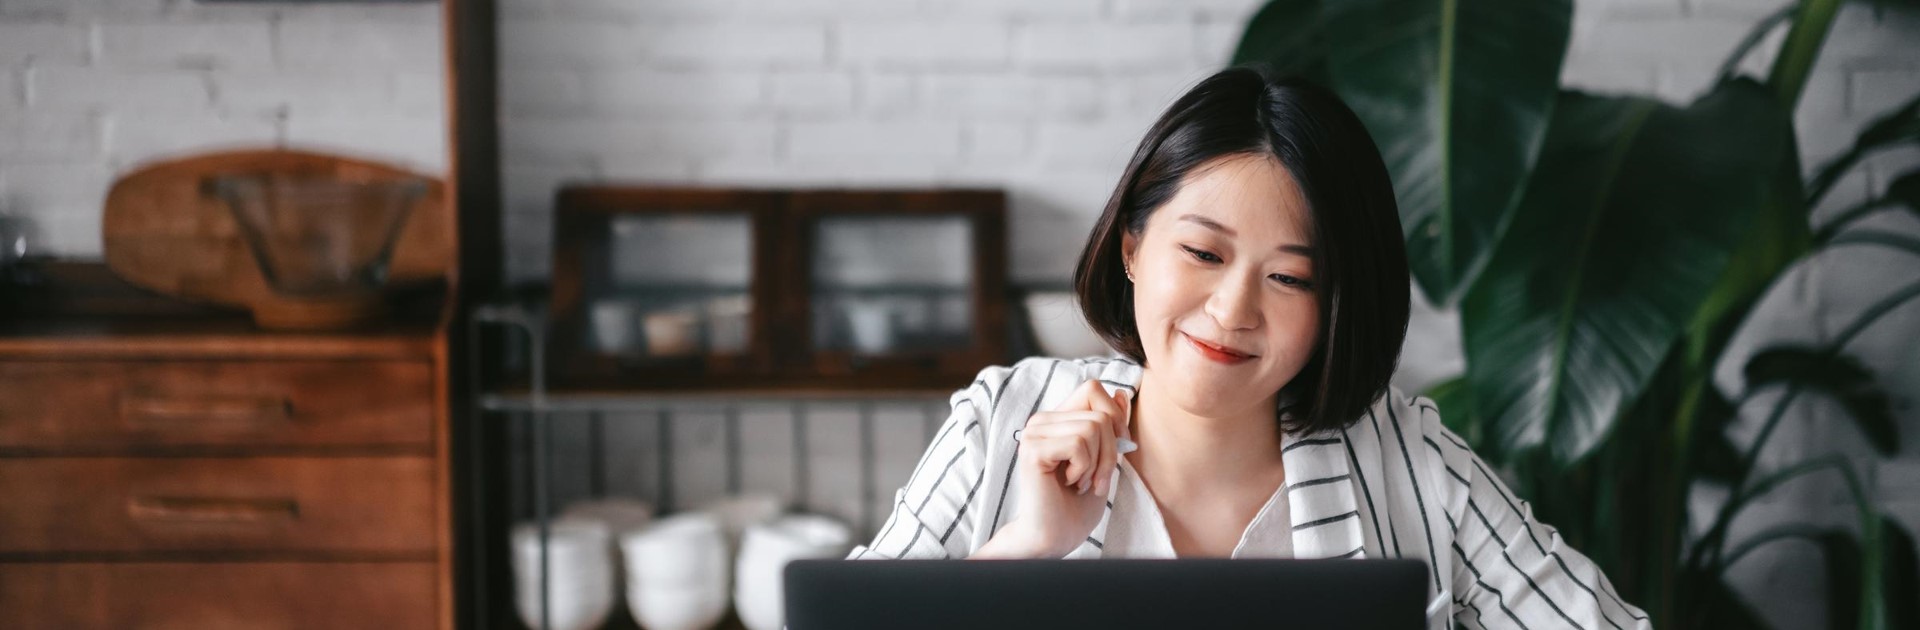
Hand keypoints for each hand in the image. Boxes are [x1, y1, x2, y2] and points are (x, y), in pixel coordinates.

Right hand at [976, 380, 1132, 558]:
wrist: (1055, 537)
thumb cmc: (1076, 505)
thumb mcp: (1104, 459)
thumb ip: (1110, 426)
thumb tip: (1121, 393)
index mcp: (1056, 419)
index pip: (1093, 389)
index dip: (1114, 417)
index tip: (1114, 452)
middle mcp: (1041, 421)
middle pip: (1100, 413)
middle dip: (1111, 452)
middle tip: (1096, 480)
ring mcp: (1034, 433)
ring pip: (1092, 428)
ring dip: (1097, 464)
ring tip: (1082, 483)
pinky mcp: (1033, 449)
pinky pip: (1078, 444)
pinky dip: (1084, 469)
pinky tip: (1070, 483)